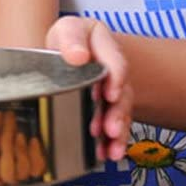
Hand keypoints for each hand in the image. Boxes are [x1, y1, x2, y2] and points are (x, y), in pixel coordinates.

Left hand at [46, 16, 131, 161]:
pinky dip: (112, 143)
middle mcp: (113, 70)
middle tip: (110, 128)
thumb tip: (78, 56)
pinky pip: (115, 127)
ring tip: (112, 146)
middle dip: (117, 113)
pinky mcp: (108, 109)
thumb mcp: (66, 31)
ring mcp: (112, 91)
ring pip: (120, 112)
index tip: (110, 94)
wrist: (64, 56)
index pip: (115, 61)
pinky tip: (108, 154)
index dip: (115, 78)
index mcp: (104, 45)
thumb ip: (72, 39)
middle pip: (121, 93)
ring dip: (117, 131)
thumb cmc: (67, 43)